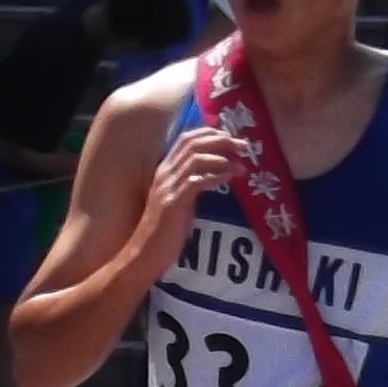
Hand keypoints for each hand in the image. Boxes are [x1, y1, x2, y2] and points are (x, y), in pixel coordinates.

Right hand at [132, 115, 246, 282]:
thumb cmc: (163, 231)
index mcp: (165, 170)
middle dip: (220, 140)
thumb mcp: (177, 200)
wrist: (144, 253)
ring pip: (195, 159)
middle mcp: (164, 173)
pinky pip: (197, 181)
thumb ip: (191, 184)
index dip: (209, 133)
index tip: (230, 136)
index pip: (185, 139)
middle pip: (192, 143)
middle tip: (243, 144)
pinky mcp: (174, 203)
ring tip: (241, 163)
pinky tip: (230, 176)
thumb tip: (215, 174)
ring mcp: (168, 187)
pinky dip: (215, 175)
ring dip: (222, 157)